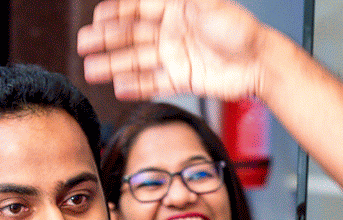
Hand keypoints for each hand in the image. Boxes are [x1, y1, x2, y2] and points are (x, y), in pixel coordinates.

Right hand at [77, 0, 266, 99]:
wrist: (259, 64)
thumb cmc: (240, 31)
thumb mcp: (209, 4)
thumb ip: (182, 0)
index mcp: (176, 10)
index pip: (138, 9)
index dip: (116, 12)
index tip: (97, 17)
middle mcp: (172, 32)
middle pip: (132, 36)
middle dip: (106, 40)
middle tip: (84, 44)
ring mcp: (176, 56)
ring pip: (137, 61)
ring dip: (113, 65)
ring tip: (91, 70)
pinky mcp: (182, 79)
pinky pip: (153, 82)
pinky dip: (136, 86)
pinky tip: (118, 87)